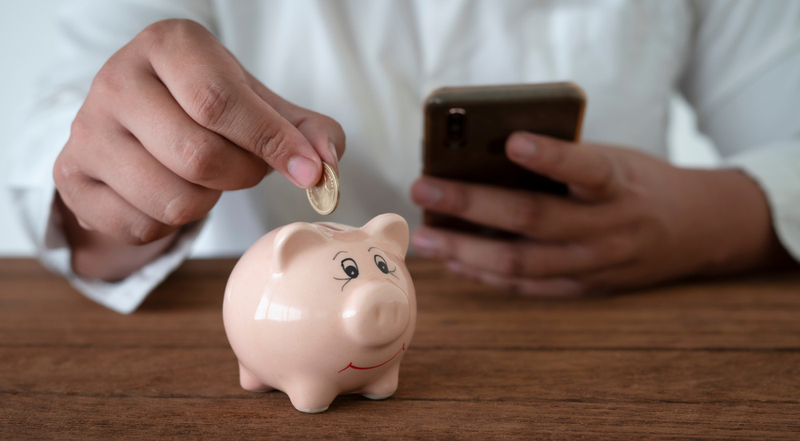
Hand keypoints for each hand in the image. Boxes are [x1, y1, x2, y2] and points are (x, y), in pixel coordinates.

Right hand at [53, 19, 344, 278]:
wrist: (137, 123)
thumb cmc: (207, 109)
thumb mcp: (260, 105)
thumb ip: (306, 129)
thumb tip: (326, 165)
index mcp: (167, 46)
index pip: (219, 101)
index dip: (270, 142)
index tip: (307, 170)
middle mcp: (116, 80)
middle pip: (198, 157)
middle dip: (242, 175)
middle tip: (248, 166)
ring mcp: (87, 130)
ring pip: (172, 200)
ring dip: (208, 202)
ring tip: (207, 178)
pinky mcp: (71, 176)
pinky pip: (142, 227)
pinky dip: (172, 225)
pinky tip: (172, 193)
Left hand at [410, 131, 785, 295]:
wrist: (695, 231)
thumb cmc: (638, 183)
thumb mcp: (615, 159)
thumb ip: (565, 162)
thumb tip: (485, 159)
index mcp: (620, 184)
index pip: (587, 169)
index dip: (551, 157)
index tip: (512, 140)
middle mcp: (608, 229)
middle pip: (533, 220)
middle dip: (472, 204)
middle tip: (423, 188)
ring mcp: (594, 266)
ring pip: (521, 264)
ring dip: (464, 251)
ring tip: (423, 238)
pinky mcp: (583, 290)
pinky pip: (526, 288)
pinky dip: (485, 275)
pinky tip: (453, 262)